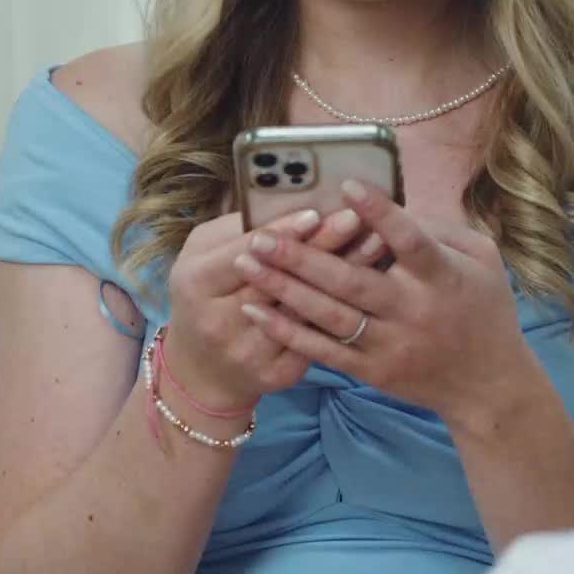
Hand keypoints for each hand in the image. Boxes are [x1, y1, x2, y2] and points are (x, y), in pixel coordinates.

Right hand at [164, 203, 381, 410]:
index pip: (242, 253)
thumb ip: (235, 229)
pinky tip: (373, 285)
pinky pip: (317, 339)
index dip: (279, 235)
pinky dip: (345, 310)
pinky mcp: (277, 373)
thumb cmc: (204, 296)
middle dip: (320, 249)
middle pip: (278, 281)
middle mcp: (220, 322)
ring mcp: (249, 352)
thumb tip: (281, 199)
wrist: (202, 369)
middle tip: (355, 219)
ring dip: (344, 275)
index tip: (314, 214)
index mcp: (196, 283)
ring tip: (377, 244)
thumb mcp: (201, 255)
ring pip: (304, 311)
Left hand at [235, 181, 526, 421]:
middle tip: (260, 234)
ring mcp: (389, 344)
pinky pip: (323, 351)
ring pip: (329, 316)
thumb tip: (392, 202)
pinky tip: (256, 310)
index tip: (347, 186)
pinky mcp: (372, 371)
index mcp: (442, 277)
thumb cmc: (485, 310)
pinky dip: (289, 331)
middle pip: (351, 281)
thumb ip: (441, 229)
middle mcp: (412, 310)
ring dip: (284, 289)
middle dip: (302, 256)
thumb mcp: (482, 260)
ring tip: (247, 263)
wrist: (488, 387)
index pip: (409, 240)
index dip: (379, 213)